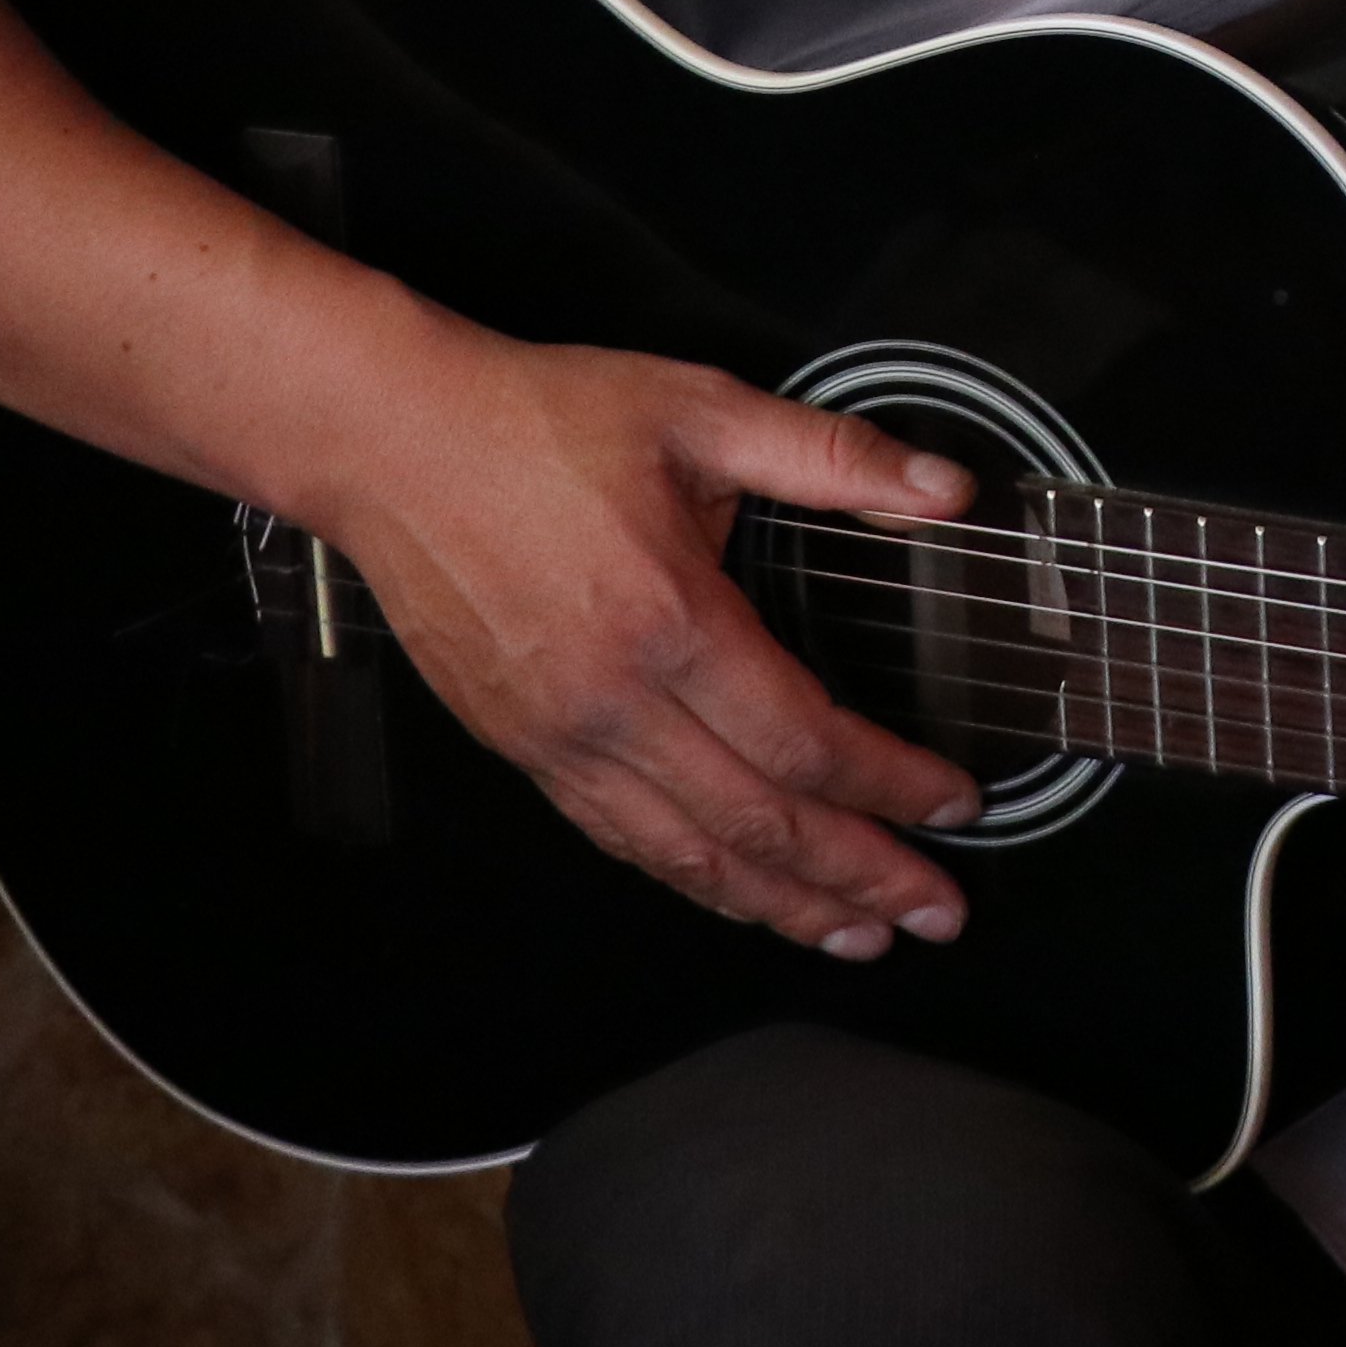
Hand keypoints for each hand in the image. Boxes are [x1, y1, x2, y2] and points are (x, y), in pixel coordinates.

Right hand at [311, 322, 983, 959]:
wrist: (390, 443)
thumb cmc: (531, 423)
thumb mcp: (698, 411)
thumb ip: (830, 457)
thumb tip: (940, 491)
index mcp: (669, 620)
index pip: (806, 741)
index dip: (892, 785)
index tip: (954, 804)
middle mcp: (613, 700)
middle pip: (760, 824)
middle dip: (861, 877)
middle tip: (936, 913)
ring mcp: (561, 737)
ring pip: (691, 856)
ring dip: (784, 906)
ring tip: (858, 935)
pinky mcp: (524, 750)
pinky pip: (624, 840)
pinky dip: (696, 881)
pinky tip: (743, 895)